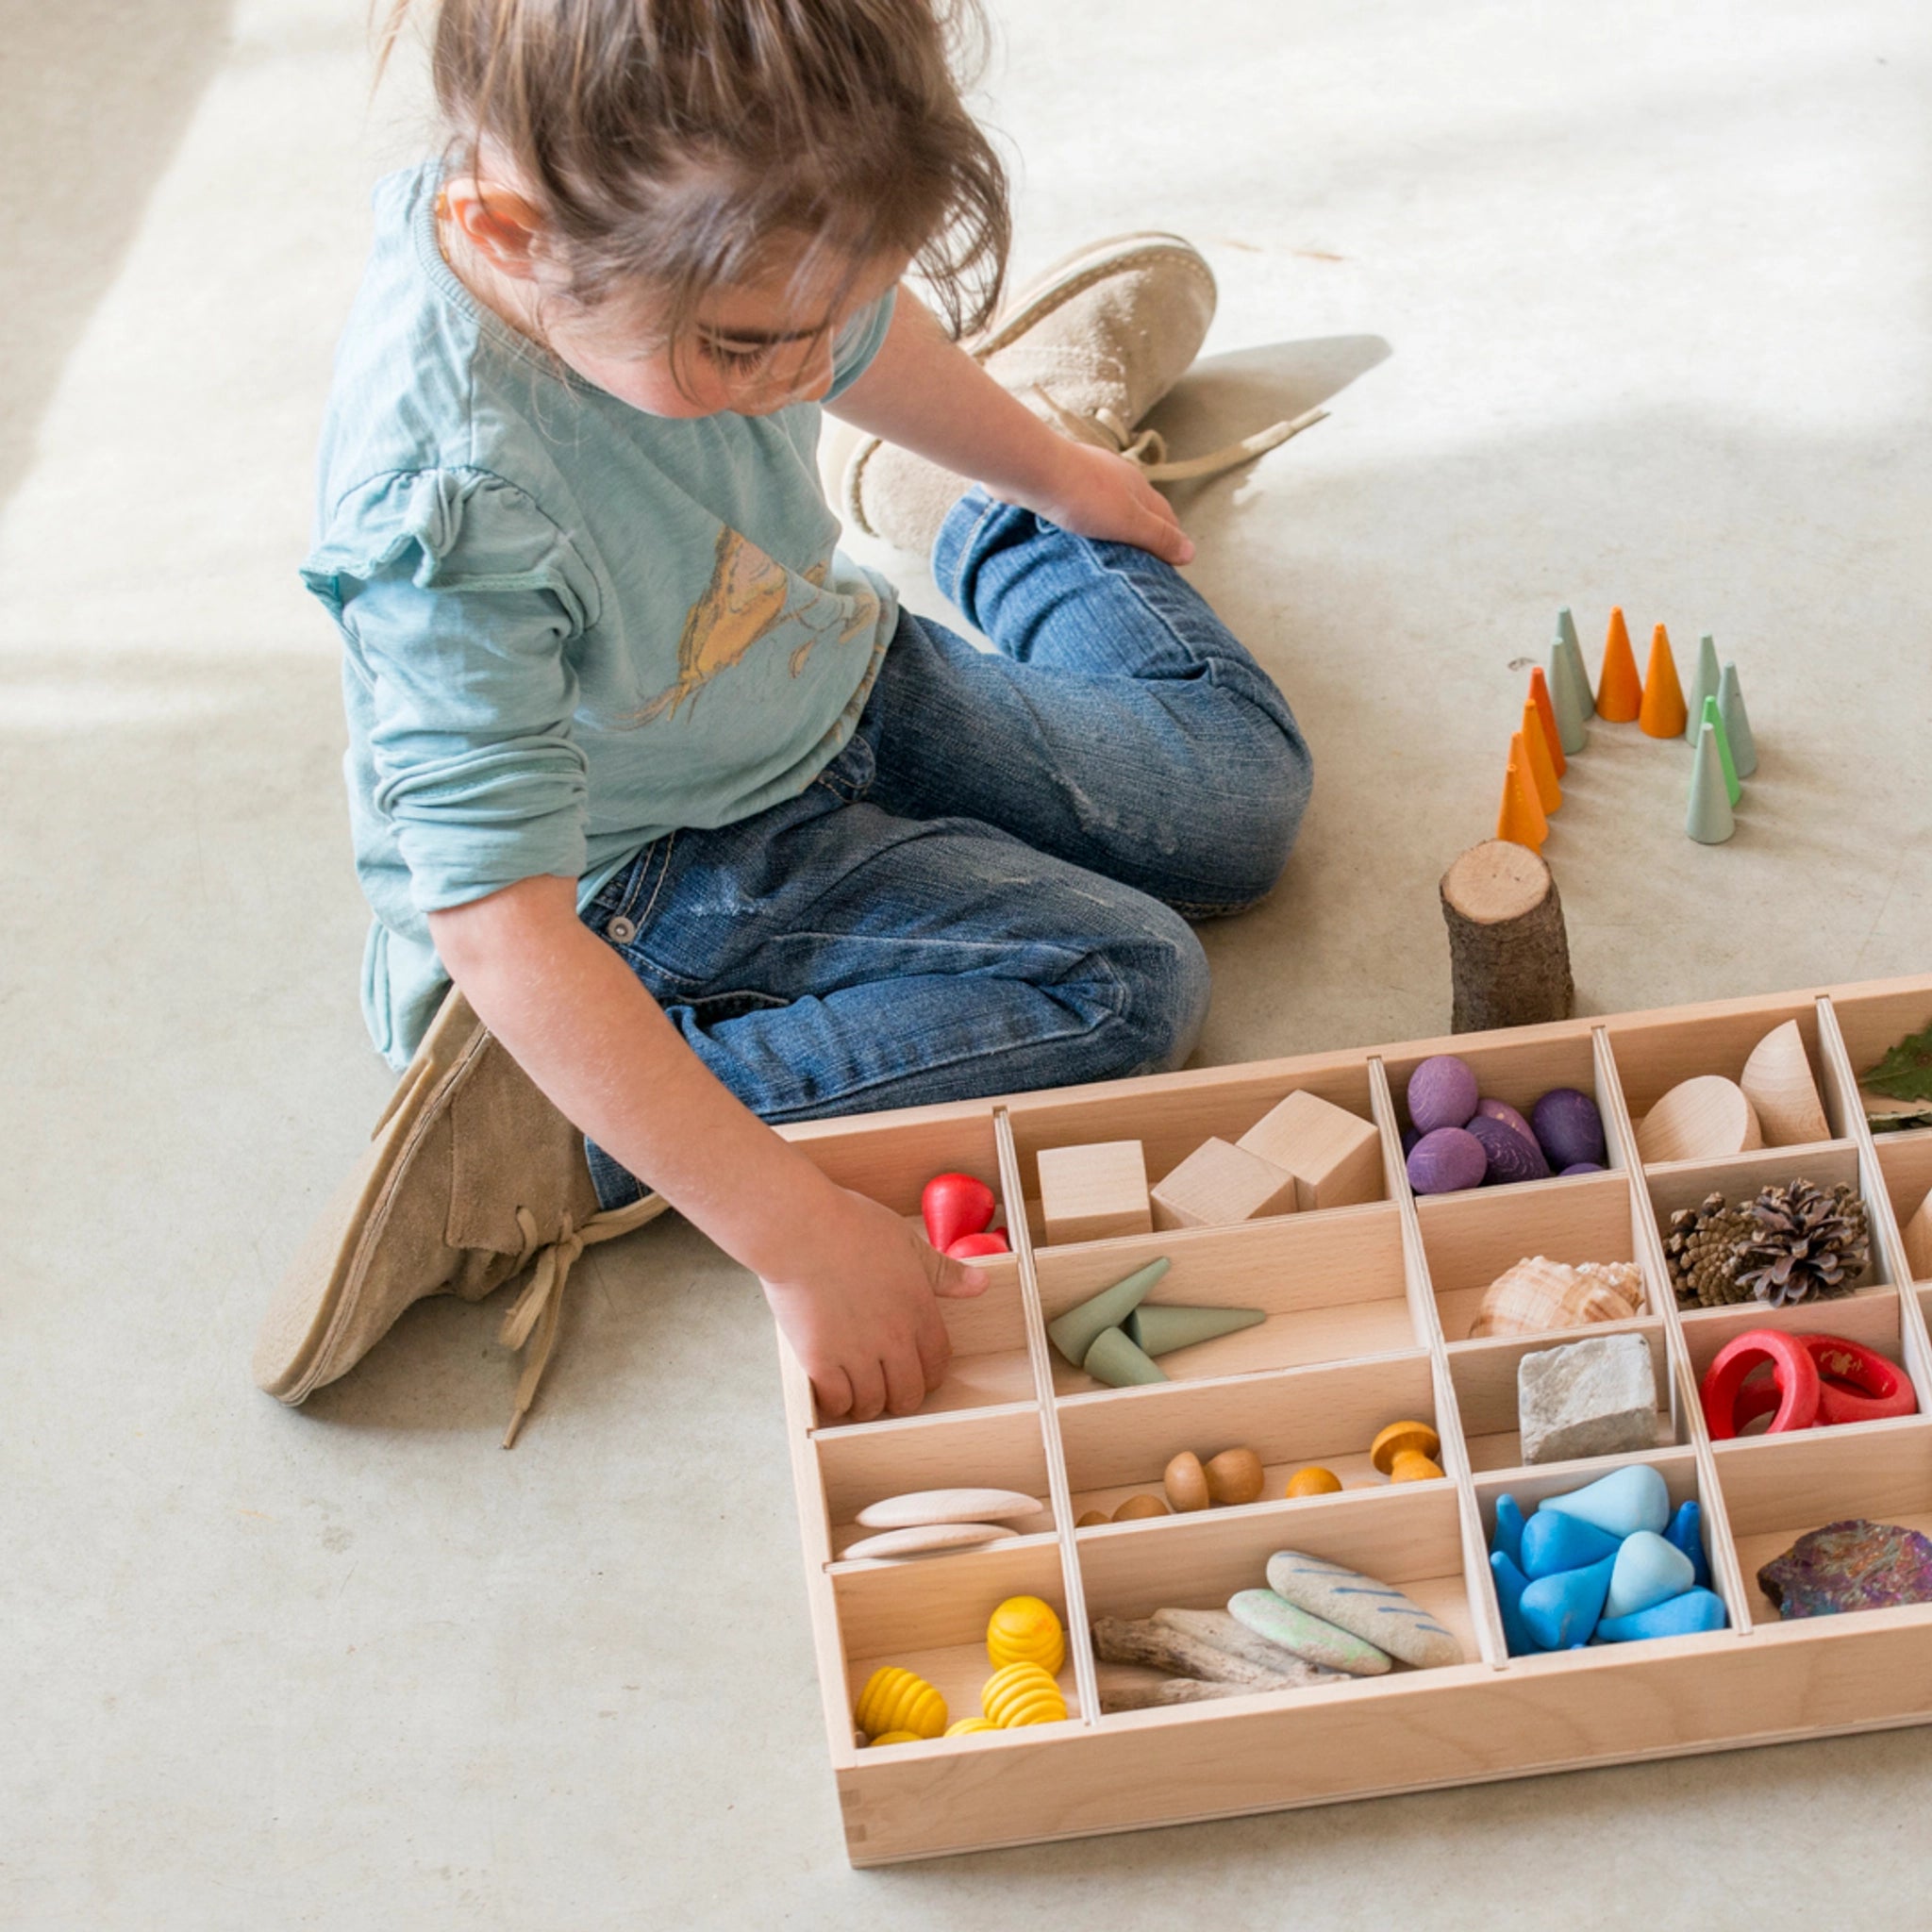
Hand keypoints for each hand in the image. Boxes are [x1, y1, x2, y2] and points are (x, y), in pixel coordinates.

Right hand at [759, 1187, 988, 1421]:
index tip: (915, 1371)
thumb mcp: (908, 1243)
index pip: (937, 1363)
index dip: (928, 1374)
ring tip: (855, 1389)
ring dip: (866, 1402)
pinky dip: (835, 1400)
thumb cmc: (850, 1226)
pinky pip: (836, 1400)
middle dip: (900, 1396)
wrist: (801, 1228)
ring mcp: (856, 1352)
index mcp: (918, 1309)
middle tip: (884, 1387)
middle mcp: (893, 1337)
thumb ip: (944, 1271)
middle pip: (908, 1394)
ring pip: (872, 1403)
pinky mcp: (820, 1360)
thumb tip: (981, 1284)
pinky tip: (830, 1386)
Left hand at [1021, 437, 1195, 565]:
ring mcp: (1088, 477)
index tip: (1168, 566)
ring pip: (1109, 507)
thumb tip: (1190, 552)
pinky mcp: (1061, 483)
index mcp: (1138, 486)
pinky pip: (1081, 507)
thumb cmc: (1083, 495)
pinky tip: (1077, 536)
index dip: (1169, 540)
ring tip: (1109, 555)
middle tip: (1141, 565)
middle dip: (1142, 534)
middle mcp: (1116, 477)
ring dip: (1113, 528)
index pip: (1165, 517)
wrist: (1033, 469)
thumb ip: (1158, 536)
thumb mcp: (1128, 522)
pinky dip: (1087, 523)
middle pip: (1138, 510)